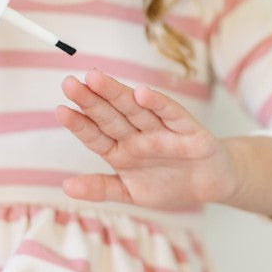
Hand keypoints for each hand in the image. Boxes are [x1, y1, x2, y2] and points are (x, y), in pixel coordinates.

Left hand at [56, 69, 238, 210]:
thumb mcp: (131, 193)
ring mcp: (162, 131)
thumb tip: (66, 187)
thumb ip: (101, 188)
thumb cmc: (169, 183)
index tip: (61, 111)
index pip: (96, 135)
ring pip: (136, 110)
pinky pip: (172, 115)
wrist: (210, 184)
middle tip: (70, 83)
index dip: (80, 124)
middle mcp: (138, 136)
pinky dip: (159, 104)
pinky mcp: (188, 130)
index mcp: (121, 150)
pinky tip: (142, 94)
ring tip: (95, 78)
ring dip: (117, 94)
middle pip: (112, 116)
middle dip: (91, 101)